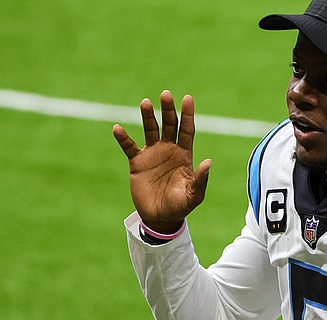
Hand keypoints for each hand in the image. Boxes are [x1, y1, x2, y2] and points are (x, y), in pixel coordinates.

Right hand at [113, 90, 211, 232]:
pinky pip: (129, 146)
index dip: (187, 114)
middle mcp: (169, 149)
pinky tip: (117, 128)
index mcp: (184, 154)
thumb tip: (208, 161)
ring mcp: (152, 154)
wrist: (160, 218)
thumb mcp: (194, 195)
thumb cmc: (180, 206)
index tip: (187, 98)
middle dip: (168, 110)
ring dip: (148, 116)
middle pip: (169, 124)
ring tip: (146, 102)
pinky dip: (123, 138)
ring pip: (150, 130)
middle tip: (166, 94)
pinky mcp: (137, 162)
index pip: (187, 130)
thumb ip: (201, 179)